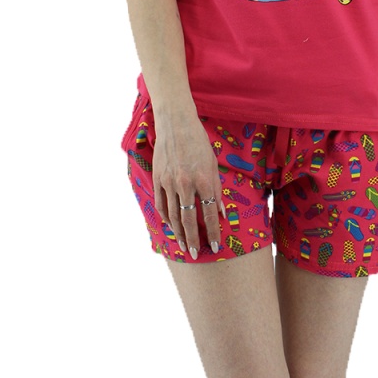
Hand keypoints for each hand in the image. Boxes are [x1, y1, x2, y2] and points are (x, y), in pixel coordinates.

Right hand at [151, 112, 224, 259]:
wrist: (176, 124)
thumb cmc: (199, 143)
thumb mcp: (213, 165)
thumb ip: (216, 190)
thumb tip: (219, 212)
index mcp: (204, 180)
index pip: (209, 213)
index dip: (213, 232)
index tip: (215, 245)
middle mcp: (186, 183)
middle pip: (189, 219)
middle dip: (194, 239)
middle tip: (197, 254)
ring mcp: (169, 182)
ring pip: (173, 215)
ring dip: (179, 233)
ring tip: (184, 246)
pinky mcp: (157, 179)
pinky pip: (161, 204)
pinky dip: (166, 218)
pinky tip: (171, 227)